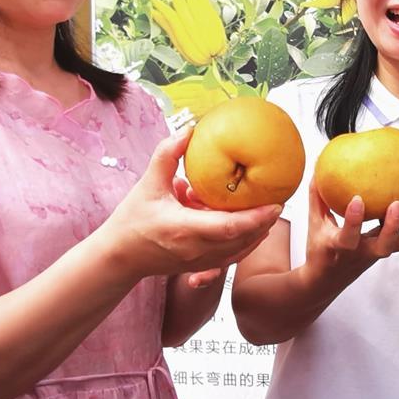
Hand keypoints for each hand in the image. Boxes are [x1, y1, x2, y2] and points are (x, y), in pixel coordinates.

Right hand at [101, 126, 281, 279]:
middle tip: (279, 200)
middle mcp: (196, 249)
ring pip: (240, 251)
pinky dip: (245, 244)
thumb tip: (189, 131)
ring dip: (257, 233)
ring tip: (270, 212)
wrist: (119, 256)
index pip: (230, 227)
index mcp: (185, 229)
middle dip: (265, 222)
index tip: (275, 203)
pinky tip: (253, 228)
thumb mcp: (148, 183)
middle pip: (243, 240)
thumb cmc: (131, 220)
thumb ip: (168, 155)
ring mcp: (199, 262)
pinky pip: (231, 258)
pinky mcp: (199, 267)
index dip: (256, 217)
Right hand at [303, 181, 398, 279]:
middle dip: (393, 226)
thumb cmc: (319, 250)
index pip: (348, 237)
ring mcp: (377, 253)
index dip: (353, 220)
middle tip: (397, 203)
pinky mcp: (386, 249)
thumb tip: (318, 169)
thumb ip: (318, 198)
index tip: (357, 199)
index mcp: (341, 248)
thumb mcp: (314, 224)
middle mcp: (362, 252)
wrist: (326, 280)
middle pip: (384, 246)